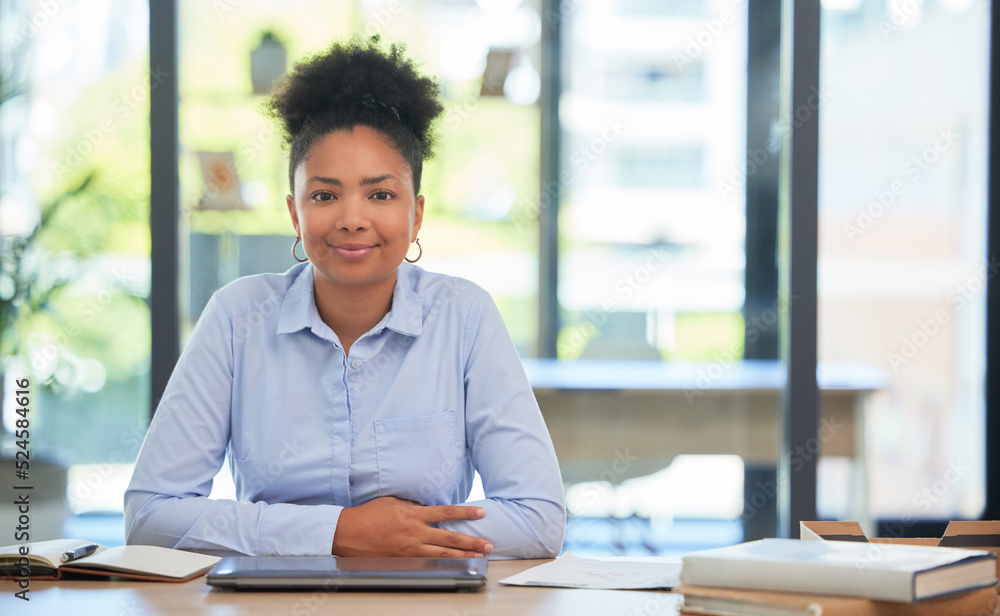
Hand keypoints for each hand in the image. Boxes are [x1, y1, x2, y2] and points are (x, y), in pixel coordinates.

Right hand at [331, 496, 493, 557]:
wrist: (349, 533)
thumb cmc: (369, 515)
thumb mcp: (393, 502)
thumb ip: (413, 505)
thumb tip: (427, 508)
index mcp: (414, 514)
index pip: (446, 513)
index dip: (465, 513)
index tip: (480, 514)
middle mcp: (415, 532)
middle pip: (450, 539)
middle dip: (472, 542)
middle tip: (489, 545)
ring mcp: (410, 549)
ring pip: (443, 554)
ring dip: (463, 556)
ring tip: (478, 556)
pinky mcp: (404, 560)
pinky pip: (428, 562)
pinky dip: (443, 564)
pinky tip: (454, 565)